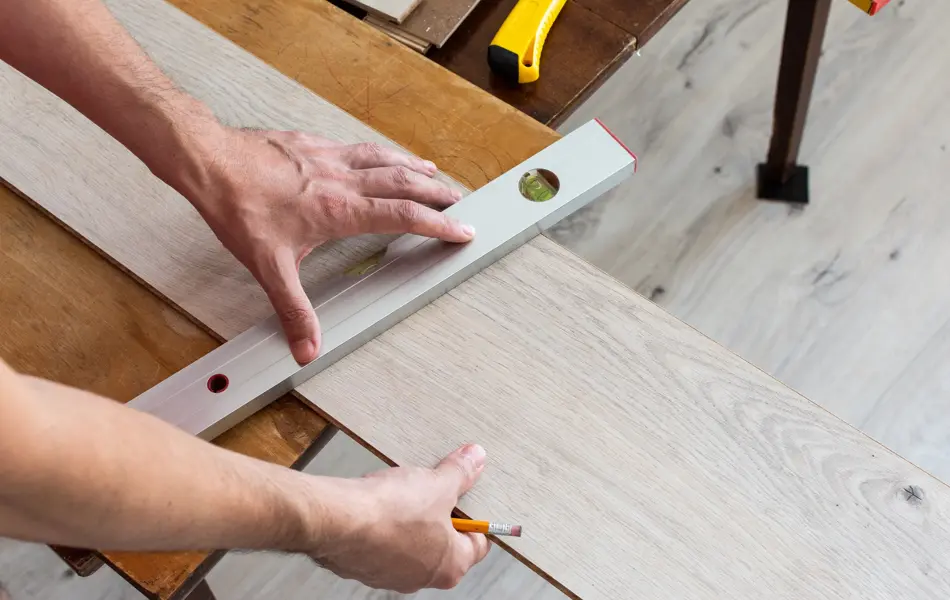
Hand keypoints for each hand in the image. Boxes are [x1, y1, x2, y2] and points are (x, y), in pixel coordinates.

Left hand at [188, 128, 473, 363]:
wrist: (211, 162)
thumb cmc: (239, 207)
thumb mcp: (268, 267)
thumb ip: (293, 309)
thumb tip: (307, 347)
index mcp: (340, 210)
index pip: (403, 216)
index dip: (438, 224)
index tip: (462, 230)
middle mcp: (342, 180)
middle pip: (404, 182)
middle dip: (438, 192)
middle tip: (461, 200)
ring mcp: (330, 158)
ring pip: (385, 158)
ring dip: (414, 167)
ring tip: (434, 173)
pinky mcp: (314, 144)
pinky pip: (359, 146)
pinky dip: (381, 152)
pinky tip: (381, 154)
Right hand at [312, 444, 490, 592]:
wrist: (337, 520)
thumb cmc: (389, 513)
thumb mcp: (438, 484)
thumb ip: (461, 474)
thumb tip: (474, 461)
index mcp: (451, 565)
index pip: (478, 543)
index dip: (475, 516)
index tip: (469, 497)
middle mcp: (423, 578)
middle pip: (444, 542)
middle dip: (439, 514)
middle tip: (434, 488)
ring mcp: (391, 574)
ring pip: (410, 541)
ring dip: (410, 518)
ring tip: (403, 492)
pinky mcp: (364, 565)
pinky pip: (382, 542)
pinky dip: (383, 524)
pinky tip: (378, 504)